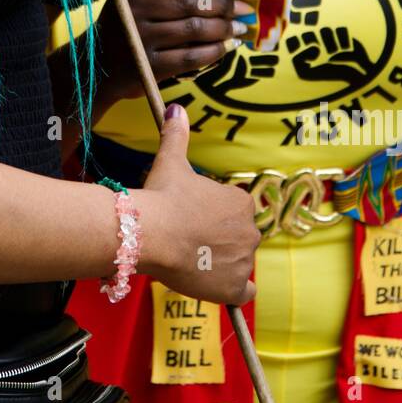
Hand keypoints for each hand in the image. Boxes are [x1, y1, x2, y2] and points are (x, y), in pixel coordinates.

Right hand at [96, 0, 254, 102]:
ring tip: (239, 28)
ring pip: (194, 29)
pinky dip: (215, 51)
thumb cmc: (126, 27)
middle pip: (189, 2)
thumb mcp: (133, 0)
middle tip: (244, 7)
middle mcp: (133, 10)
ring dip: (224, 28)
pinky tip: (226, 47)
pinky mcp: (149, 66)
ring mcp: (140, 39)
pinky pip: (192, 57)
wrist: (97, 69)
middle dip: (223, 4)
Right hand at [135, 105, 258, 303]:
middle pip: (237, 237)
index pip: (232, 212)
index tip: (192, 218)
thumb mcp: (171, 162)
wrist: (151, 233)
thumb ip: (176, 135)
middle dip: (218, 239)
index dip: (212, 216)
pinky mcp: (234, 287)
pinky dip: (234, 290)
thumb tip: (175, 109)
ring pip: (237, 262)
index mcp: (239, 203)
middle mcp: (250, 231)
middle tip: (190, 239)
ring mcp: (244, 261)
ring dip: (221, 262)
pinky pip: (245, 292)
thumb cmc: (163, 196)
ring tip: (192, 261)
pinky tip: (216, 285)